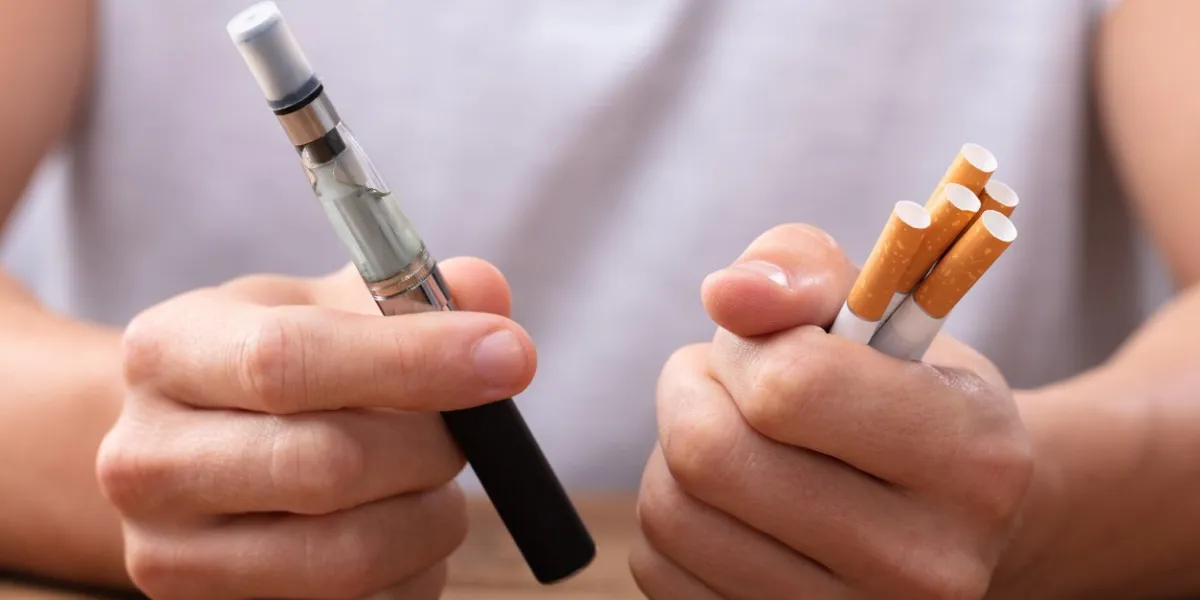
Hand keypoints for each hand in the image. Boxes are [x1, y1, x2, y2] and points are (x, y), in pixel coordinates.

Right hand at [96, 259, 536, 598]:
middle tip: (466, 432)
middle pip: (326, 466)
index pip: (289, 360)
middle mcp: (146, 460)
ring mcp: (168, 559)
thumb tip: (487, 294)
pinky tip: (399, 528)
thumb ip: (408, 294)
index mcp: (168, 352)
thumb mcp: (322, 309)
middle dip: (433, 448)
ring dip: (431, 518)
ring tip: (431, 483)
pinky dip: (412, 572)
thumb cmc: (276, 371)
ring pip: (350, 556)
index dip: (416, 359)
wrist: (191, 461)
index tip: (512, 356)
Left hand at [632, 225, 1033, 598]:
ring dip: (674, 454)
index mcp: (972, 459)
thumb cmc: (903, 392)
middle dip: (691, 392)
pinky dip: (672, 520)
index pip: (788, 386)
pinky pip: (659, 571)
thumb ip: (801, 268)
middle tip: (725, 383)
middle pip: (710, 456)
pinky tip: (727, 503)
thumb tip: (726, 294)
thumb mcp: (880, 305)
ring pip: (671, 516)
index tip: (766, 345)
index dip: (747, 347)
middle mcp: (927, 566)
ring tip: (733, 438)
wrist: (949, 519)